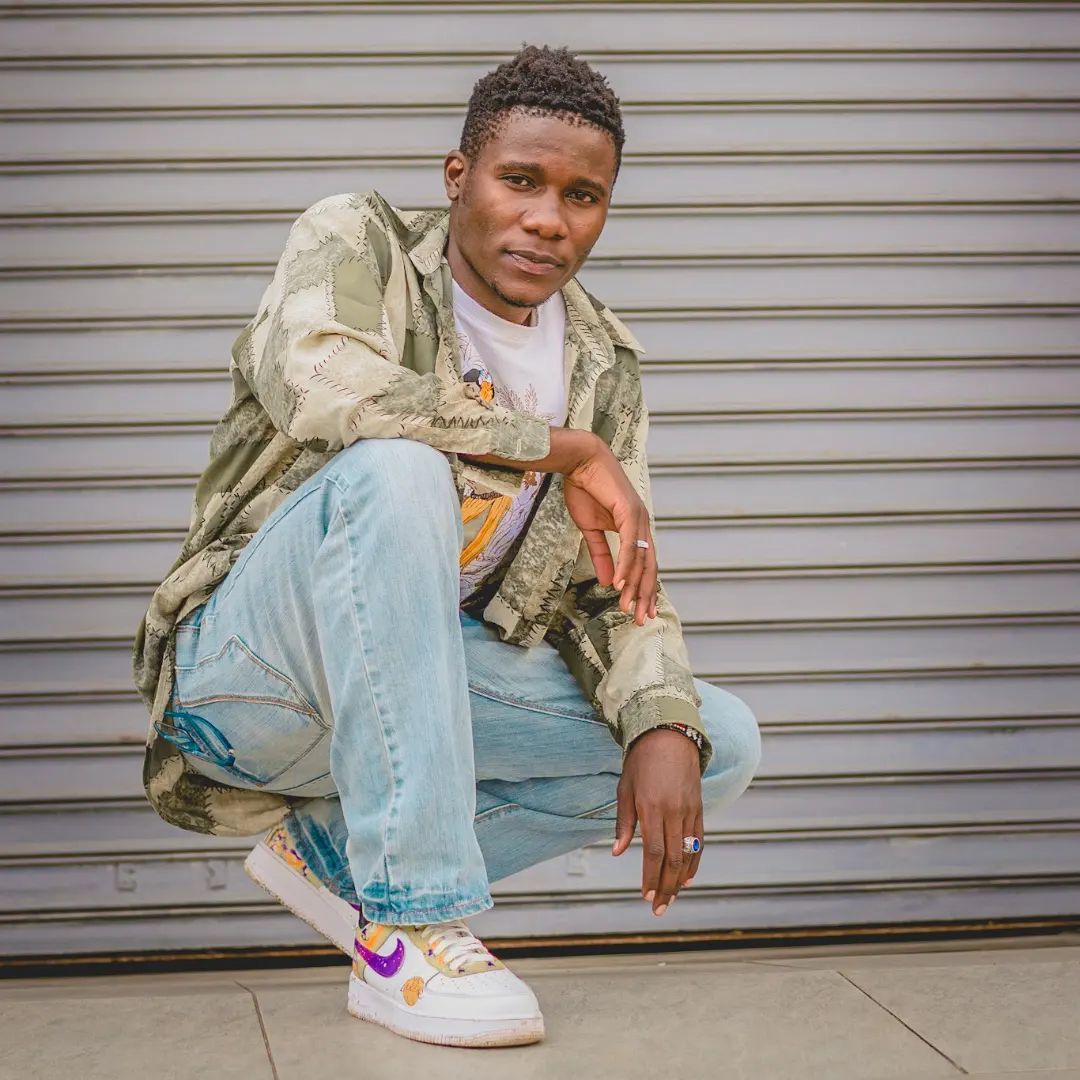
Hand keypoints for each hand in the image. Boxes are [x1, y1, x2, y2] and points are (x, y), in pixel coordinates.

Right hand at [563, 444, 657, 626]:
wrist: (580, 461)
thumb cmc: (585, 489)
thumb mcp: (590, 529)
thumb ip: (601, 555)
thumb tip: (608, 581)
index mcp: (635, 528)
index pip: (644, 564)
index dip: (643, 588)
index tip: (640, 610)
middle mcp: (642, 524)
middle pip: (648, 567)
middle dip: (644, 595)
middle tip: (640, 619)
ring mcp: (639, 517)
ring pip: (641, 559)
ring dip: (635, 586)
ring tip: (628, 608)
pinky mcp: (629, 511)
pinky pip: (630, 545)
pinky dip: (627, 565)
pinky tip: (622, 584)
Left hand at [611, 728, 703, 913]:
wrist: (669, 735)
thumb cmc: (640, 762)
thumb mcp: (624, 789)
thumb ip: (623, 823)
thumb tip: (618, 853)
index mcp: (651, 808)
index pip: (653, 852)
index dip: (651, 877)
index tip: (646, 896)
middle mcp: (673, 812)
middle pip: (672, 859)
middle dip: (665, 887)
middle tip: (658, 908)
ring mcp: (689, 811)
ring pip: (688, 854)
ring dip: (679, 880)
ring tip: (671, 899)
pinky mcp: (698, 808)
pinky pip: (699, 842)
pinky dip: (694, 862)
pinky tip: (688, 878)